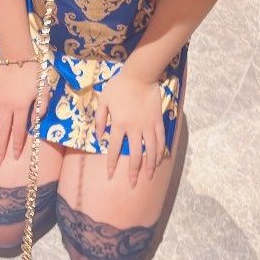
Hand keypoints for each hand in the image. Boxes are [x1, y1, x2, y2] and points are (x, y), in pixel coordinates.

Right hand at [0, 60, 51, 165]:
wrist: (16, 55)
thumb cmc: (33, 72)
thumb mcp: (43, 90)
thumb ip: (41, 107)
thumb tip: (36, 123)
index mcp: (20, 108)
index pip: (17, 132)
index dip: (16, 146)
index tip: (13, 157)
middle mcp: (6, 108)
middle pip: (2, 133)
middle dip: (0, 149)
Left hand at [94, 68, 165, 187]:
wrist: (140, 75)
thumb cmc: (119, 86)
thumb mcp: (103, 100)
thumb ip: (99, 119)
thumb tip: (99, 136)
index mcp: (119, 124)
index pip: (114, 149)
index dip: (112, 164)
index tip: (110, 175)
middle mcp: (134, 128)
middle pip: (135, 155)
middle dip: (133, 172)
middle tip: (132, 184)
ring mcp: (148, 125)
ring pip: (151, 150)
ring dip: (149, 166)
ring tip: (148, 177)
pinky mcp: (158, 121)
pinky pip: (160, 140)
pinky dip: (160, 152)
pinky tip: (158, 160)